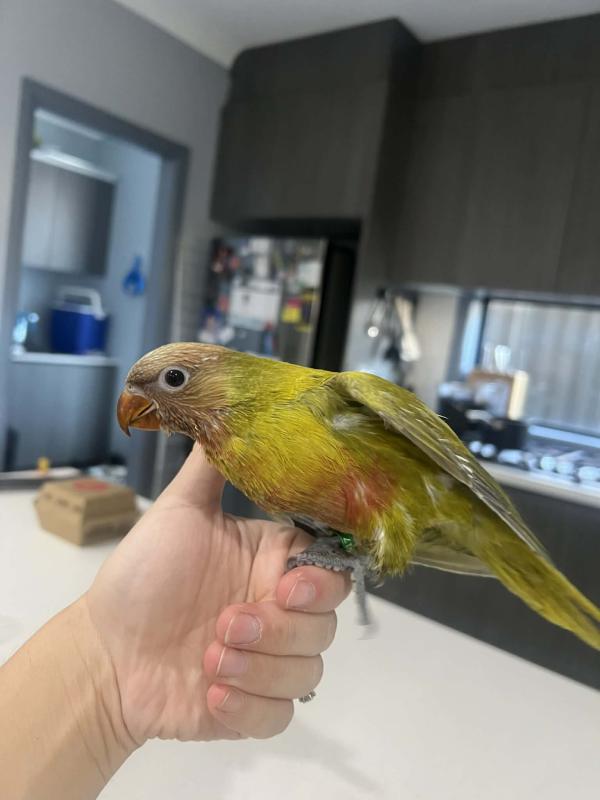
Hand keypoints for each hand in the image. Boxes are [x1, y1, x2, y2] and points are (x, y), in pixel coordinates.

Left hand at [86, 444, 350, 743]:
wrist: (104, 649)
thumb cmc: (142, 575)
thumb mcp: (178, 511)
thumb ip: (211, 466)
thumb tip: (230, 409)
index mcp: (272, 562)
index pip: (331, 567)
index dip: (321, 579)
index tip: (286, 583)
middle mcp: (278, 610)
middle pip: (327, 624)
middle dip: (281, 628)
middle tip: (228, 621)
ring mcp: (268, 661)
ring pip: (310, 671)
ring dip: (261, 667)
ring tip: (208, 657)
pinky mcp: (253, 706)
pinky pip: (282, 715)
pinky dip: (252, 707)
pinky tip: (212, 691)